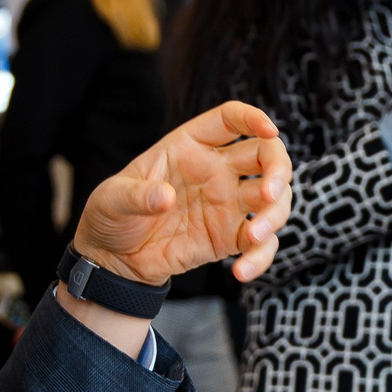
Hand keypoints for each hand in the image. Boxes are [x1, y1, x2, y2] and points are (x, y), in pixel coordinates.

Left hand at [75, 101, 292, 286]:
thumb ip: (136, 195)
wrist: (114, 260)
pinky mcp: (230, 238)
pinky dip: (260, 257)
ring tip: (255, 235)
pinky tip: (242, 272)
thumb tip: (165, 198)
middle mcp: (217, 170)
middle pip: (266, 155)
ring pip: (273, 198)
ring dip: (275, 215)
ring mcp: (228, 204)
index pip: (230, 120)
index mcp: (190, 147)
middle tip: (270, 193)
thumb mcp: (111, 199)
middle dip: (279, 169)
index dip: (253, 118)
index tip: (269, 130)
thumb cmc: (111, 216)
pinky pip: (261, 243)